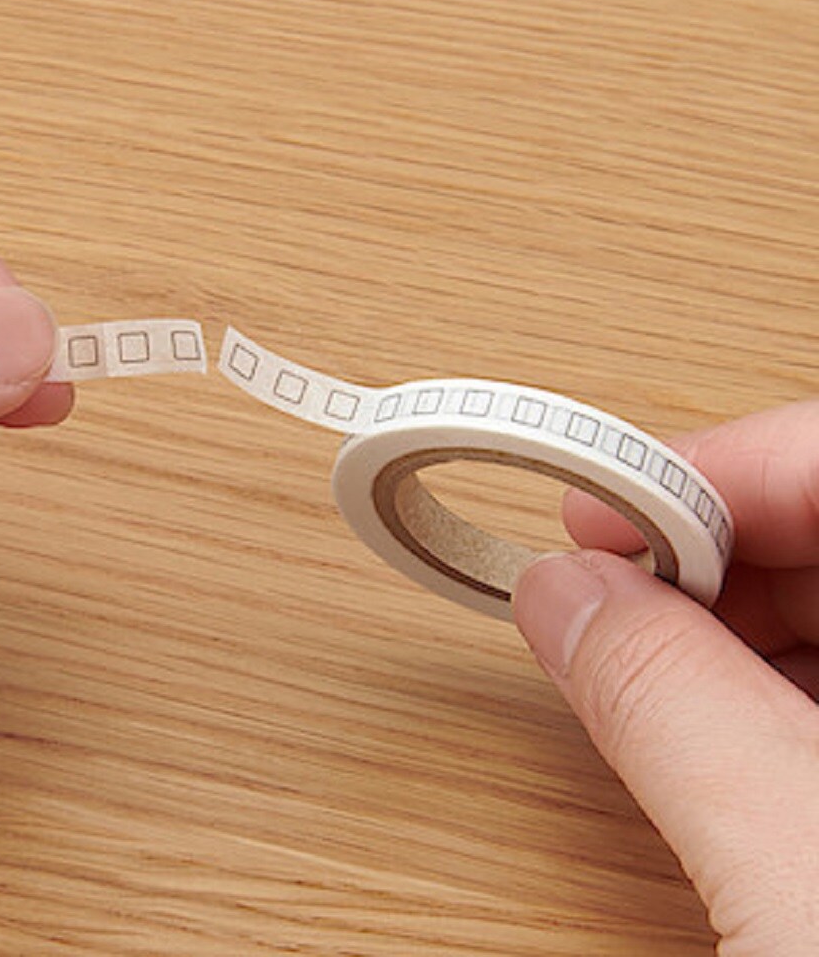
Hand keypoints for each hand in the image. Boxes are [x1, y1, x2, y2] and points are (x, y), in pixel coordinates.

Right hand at [514, 403, 818, 953]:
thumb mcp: (804, 892)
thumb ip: (668, 710)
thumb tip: (566, 597)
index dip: (735, 469)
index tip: (616, 504)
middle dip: (718, 547)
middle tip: (609, 584)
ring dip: (731, 624)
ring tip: (645, 658)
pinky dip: (760, 688)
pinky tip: (713, 721)